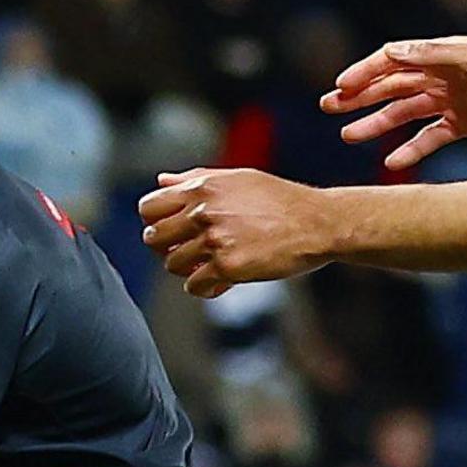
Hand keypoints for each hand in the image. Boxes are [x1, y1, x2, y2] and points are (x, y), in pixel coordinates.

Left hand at [138, 169, 338, 298]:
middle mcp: (203, 212)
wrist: (318, 223)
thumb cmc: (281, 200)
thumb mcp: (238, 179)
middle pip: (153, 238)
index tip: (168, 231)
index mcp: (202, 188)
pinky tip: (222, 281)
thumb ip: (195, 180)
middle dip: (166, 248)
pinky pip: (194, 286)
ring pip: (172, 265)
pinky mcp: (228, 267)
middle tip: (186, 251)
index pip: (148, 207)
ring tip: (209, 265)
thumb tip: (162, 181)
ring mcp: (214, 240)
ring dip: (187, 269)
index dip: (154, 221)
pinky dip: (205, 287)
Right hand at [320, 36, 466, 168]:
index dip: (365, 73)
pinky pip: (429, 137)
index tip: (340, 88)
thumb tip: (392, 52)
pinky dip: (411, 149)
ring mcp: (453, 101)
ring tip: (350, 137)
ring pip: (405, 113)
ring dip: (377, 123)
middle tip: (329, 109)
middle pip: (393, 86)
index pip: (394, 61)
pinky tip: (392, 161)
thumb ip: (433, 56)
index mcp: (444, 54)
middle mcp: (444, 75)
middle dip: (360, 97)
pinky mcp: (465, 125)